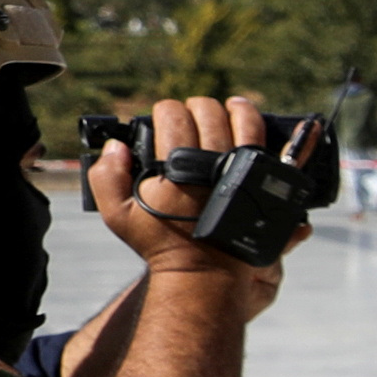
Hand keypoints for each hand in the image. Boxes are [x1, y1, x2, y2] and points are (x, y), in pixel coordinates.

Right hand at [95, 93, 287, 287]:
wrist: (204, 269)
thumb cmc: (159, 242)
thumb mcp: (118, 214)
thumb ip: (106, 176)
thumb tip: (116, 146)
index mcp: (176, 166)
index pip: (172, 115)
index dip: (166, 111)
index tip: (165, 117)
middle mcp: (212, 163)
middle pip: (208, 113)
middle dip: (196, 107)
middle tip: (192, 114)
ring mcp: (241, 170)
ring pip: (242, 120)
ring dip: (233, 108)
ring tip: (228, 107)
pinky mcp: (262, 181)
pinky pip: (271, 145)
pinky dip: (263, 127)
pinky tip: (252, 119)